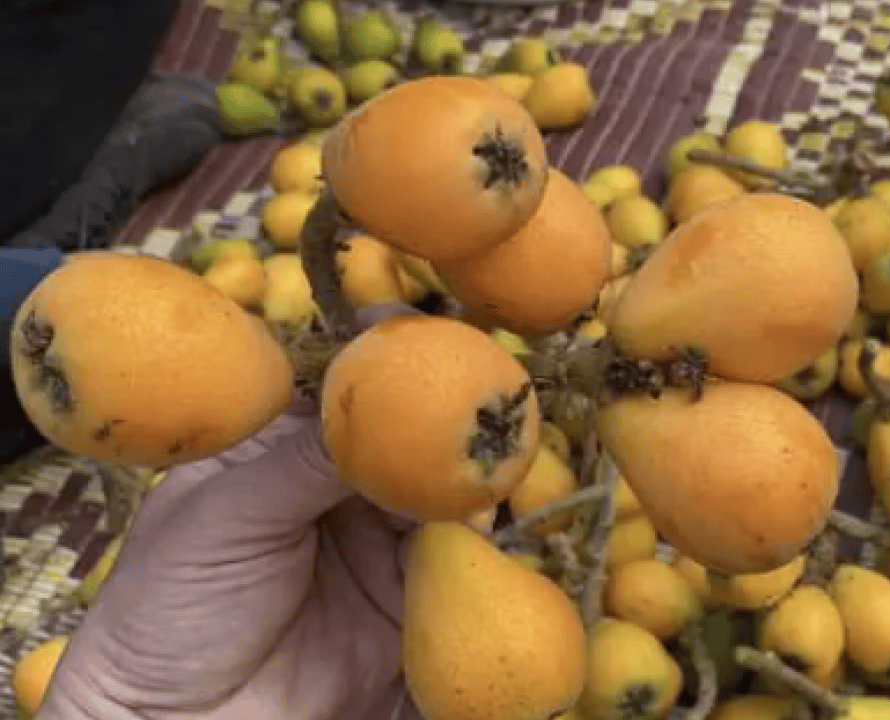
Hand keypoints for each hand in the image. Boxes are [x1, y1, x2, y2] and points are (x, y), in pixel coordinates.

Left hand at [39, 306, 487, 719]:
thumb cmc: (168, 613)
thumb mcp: (223, 518)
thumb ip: (302, 459)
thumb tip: (374, 392)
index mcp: (279, 449)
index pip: (339, 387)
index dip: (379, 353)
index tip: (417, 329)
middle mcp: (338, 487)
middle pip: (407, 434)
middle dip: (444, 413)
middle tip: (479, 399)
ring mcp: (380, 544)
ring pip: (444, 493)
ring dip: (469, 478)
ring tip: (489, 462)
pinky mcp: (413, 603)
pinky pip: (460, 563)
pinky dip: (481, 544)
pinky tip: (490, 526)